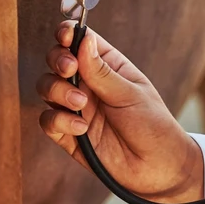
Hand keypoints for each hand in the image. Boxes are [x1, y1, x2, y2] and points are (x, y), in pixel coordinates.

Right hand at [37, 21, 202, 203]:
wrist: (158, 169)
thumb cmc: (153, 126)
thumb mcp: (131, 94)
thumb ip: (102, 71)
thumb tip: (83, 40)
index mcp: (107, 66)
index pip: (79, 41)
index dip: (67, 34)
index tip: (65, 36)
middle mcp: (87, 83)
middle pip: (56, 61)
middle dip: (57, 61)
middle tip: (70, 69)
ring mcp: (76, 108)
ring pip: (47, 88)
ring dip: (58, 91)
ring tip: (81, 104)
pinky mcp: (68, 134)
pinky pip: (48, 120)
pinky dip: (59, 120)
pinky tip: (81, 128)